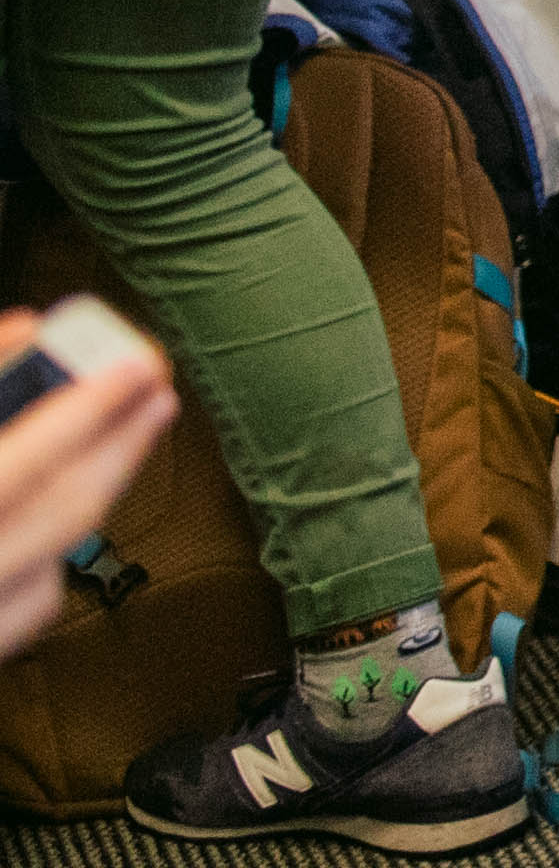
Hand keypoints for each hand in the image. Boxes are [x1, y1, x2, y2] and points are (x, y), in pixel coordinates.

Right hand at [0, 308, 176, 659]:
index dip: (80, 413)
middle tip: (156, 393)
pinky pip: (18, 616)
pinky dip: (43, 565)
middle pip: (54, 515)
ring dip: (90, 502)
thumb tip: (23, 331)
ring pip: (47, 572)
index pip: (14, 466)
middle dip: (116, 449)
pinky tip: (50, 526)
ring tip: (120, 446)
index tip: (134, 367)